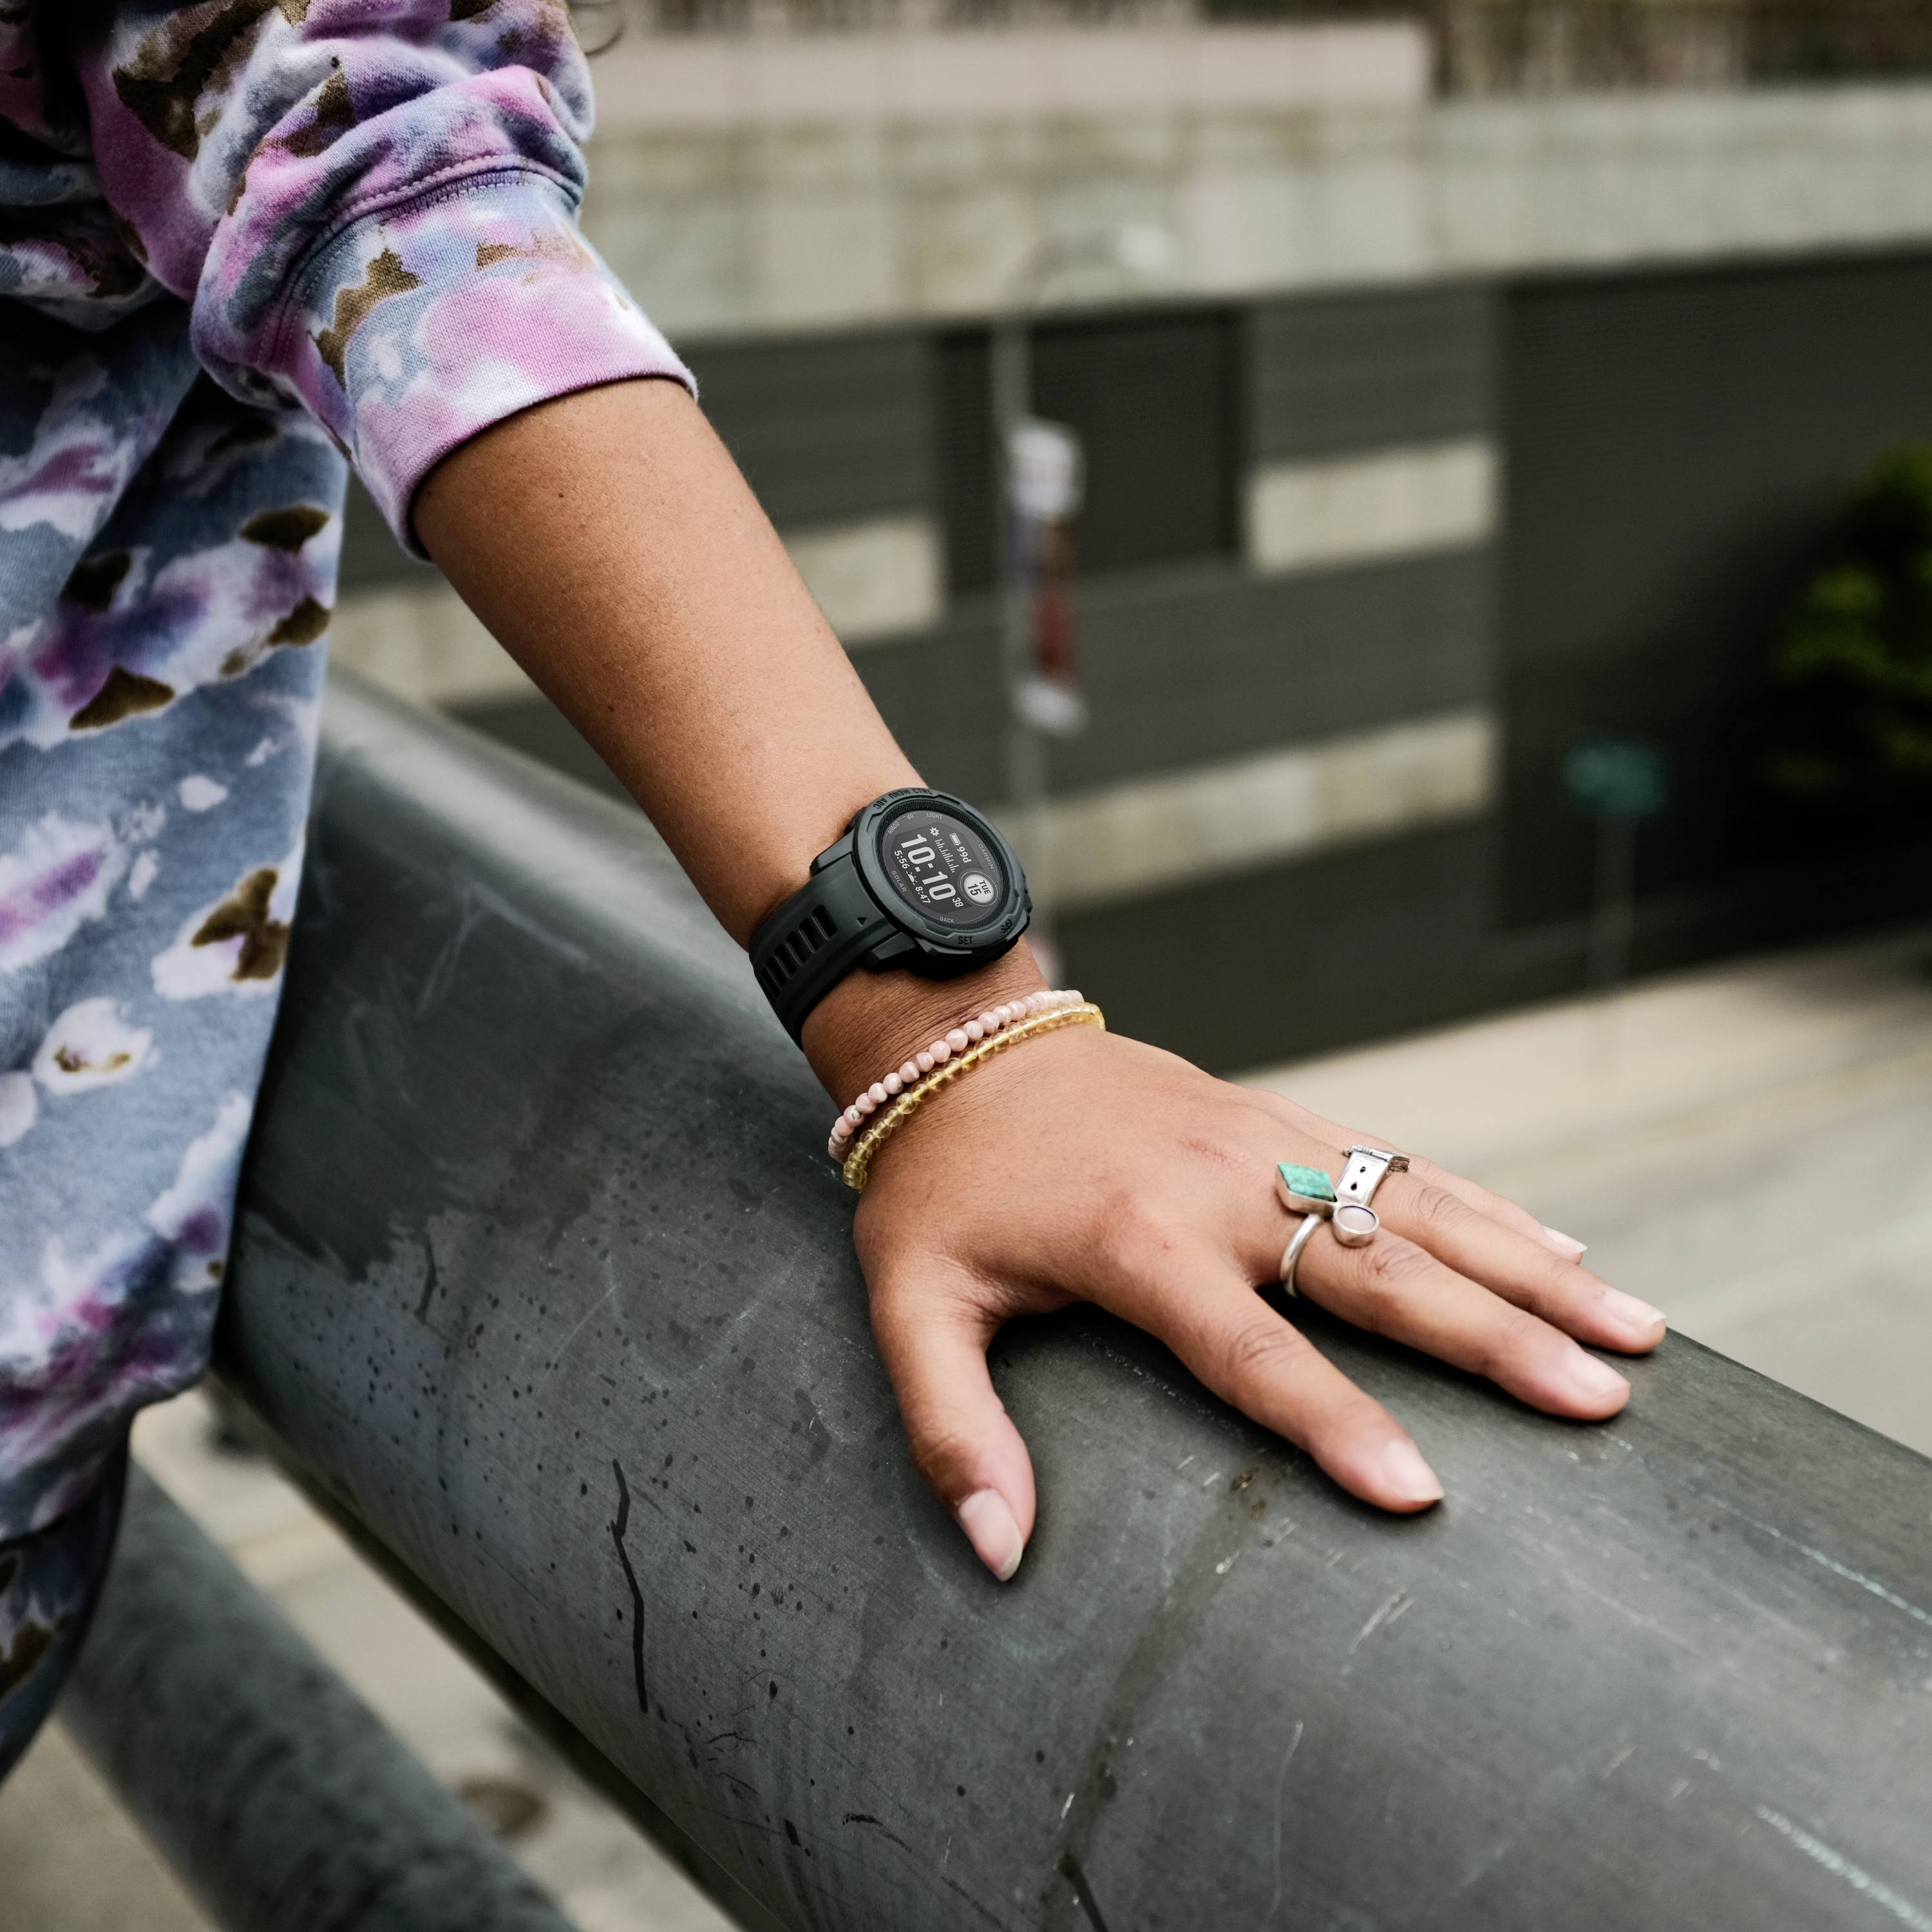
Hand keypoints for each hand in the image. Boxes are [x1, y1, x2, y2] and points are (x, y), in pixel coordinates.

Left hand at [848, 1022, 1666, 1581]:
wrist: (963, 1046)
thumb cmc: (941, 1188)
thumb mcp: (910, 1306)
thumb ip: (952, 1429)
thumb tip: (998, 1554)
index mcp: (1137, 1242)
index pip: (1255, 1352)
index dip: (1337, 1425)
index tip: (1424, 1494)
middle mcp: (1222, 1184)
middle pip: (1381, 1271)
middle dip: (1498, 1339)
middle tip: (1604, 1398)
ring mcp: (1264, 1140)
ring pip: (1421, 1205)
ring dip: (1532, 1266)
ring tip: (1636, 1329)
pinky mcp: (1279, 1116)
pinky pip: (1400, 1159)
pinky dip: (1489, 1205)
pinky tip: (1561, 1246)